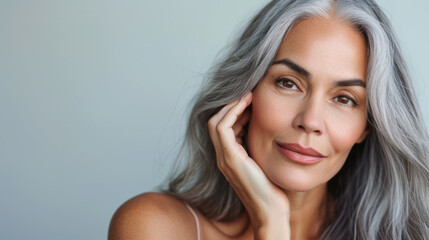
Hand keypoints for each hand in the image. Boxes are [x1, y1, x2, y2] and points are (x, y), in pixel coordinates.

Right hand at [208, 92, 290, 239]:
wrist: (270, 210)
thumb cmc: (272, 189)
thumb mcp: (264, 162)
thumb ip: (260, 148)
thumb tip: (270, 131)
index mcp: (230, 158)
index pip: (224, 128)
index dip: (236, 113)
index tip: (252, 102)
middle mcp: (223, 157)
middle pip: (216, 122)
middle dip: (231, 106)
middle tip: (249, 95)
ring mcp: (224, 158)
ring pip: (216, 122)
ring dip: (231, 106)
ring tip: (248, 96)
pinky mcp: (230, 158)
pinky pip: (223, 127)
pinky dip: (233, 112)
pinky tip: (248, 104)